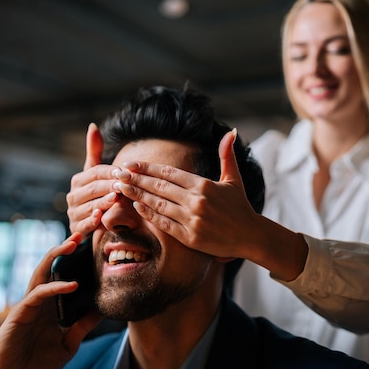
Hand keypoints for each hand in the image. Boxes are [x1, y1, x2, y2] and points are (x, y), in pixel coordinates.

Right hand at [0, 233, 101, 368]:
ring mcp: (29, 305)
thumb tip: (102, 310)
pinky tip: (72, 285)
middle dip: (65, 249)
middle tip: (83, 232)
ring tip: (73, 243)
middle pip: (52, 268)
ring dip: (56, 256)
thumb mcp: (67, 345)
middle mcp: (40, 301)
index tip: (94, 246)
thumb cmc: (35, 365)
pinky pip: (38, 295)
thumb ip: (82, 328)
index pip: (64, 277)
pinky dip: (54, 287)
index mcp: (51, 306)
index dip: (77, 262)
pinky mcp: (20, 314)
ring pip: (41, 273)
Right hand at [66, 123, 114, 235]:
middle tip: (124, 184)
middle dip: (108, 186)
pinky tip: (100, 216)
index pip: (95, 172)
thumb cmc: (98, 194)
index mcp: (78, 181)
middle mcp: (73, 196)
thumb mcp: (96, 173)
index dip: (109, 172)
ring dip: (102, 202)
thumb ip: (94, 151)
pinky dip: (91, 221)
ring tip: (115, 198)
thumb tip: (93, 125)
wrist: (92, 222)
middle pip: (93, 188)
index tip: (123, 171)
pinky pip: (83, 225)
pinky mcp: (76, 229)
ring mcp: (73, 213)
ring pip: (89, 206)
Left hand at [114, 130, 261, 260]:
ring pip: (158, 204)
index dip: (148, 168)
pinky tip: (137, 206)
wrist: (250, 236)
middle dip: (136, 179)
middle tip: (117, 173)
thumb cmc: (240, 207)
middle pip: (160, 186)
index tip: (131, 164)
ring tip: (121, 187)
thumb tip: (232, 131)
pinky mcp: (190, 237)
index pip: (169, 173)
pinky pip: (165, 224)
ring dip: (137, 195)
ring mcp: (192, 219)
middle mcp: (197, 201)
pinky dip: (149, 215)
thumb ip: (227, 155)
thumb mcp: (233, 179)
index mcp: (204, 185)